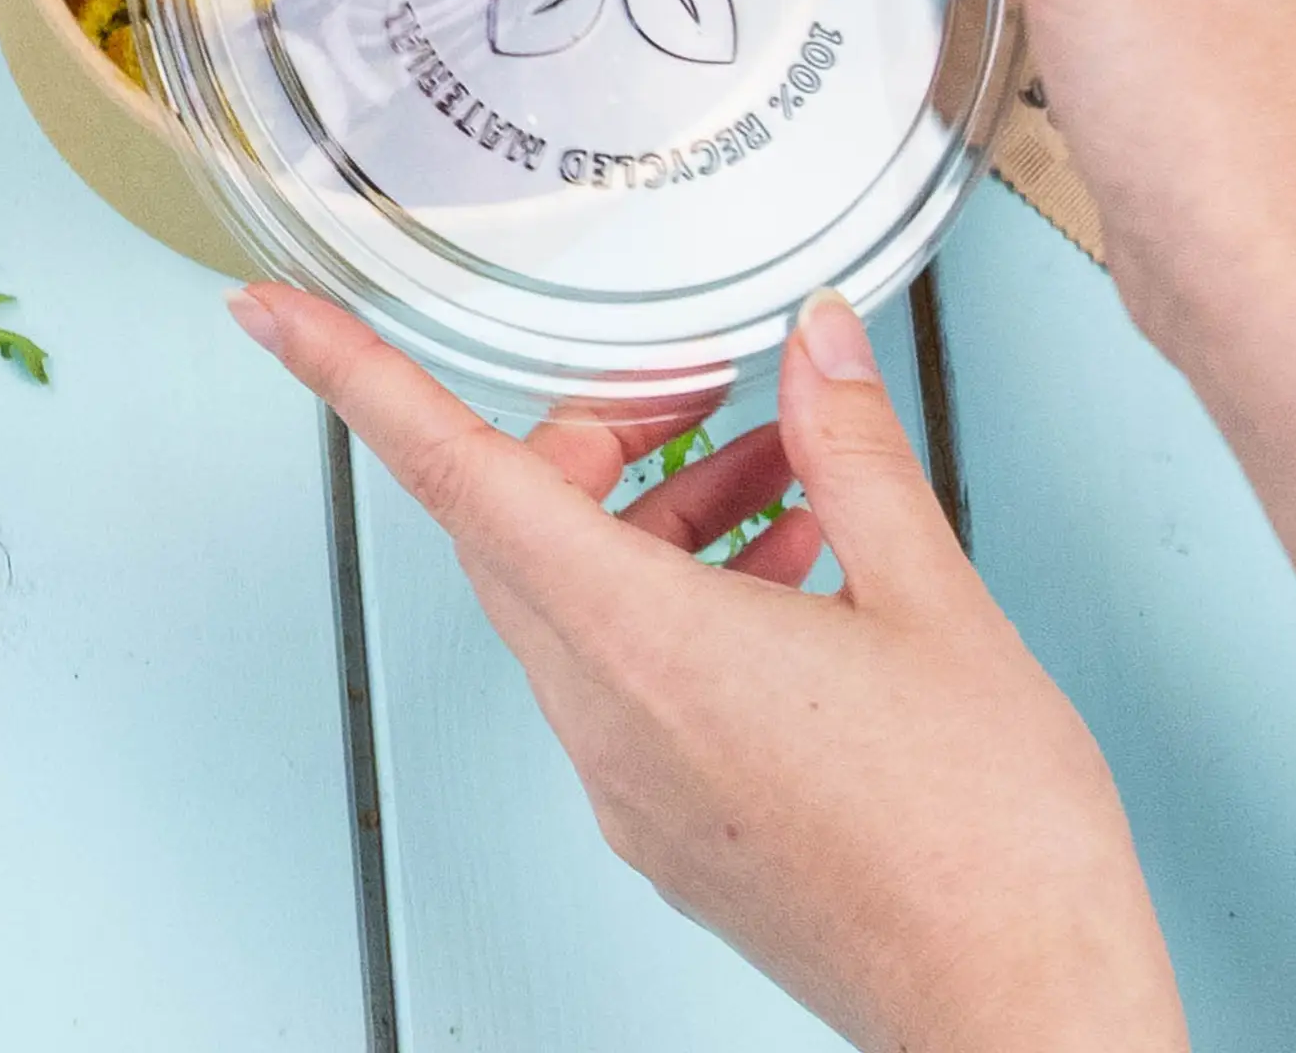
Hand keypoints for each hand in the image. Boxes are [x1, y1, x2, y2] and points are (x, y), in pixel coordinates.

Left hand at [230, 284, 1188, 1052]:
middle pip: (521, 522)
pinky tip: (794, 572)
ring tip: (790, 481)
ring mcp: (626, 783)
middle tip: (694, 389)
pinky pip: (623, 670)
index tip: (272, 314)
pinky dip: (678, 591)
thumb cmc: (986, 842)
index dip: (356, 378)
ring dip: (658, 511)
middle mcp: (605, 719)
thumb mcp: (934, 604)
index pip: (457, 478)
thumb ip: (854, 450)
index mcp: (642, 647)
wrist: (1022, 1022)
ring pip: (578, 594)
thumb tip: (817, 341)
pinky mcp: (664, 823)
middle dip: (596, 433)